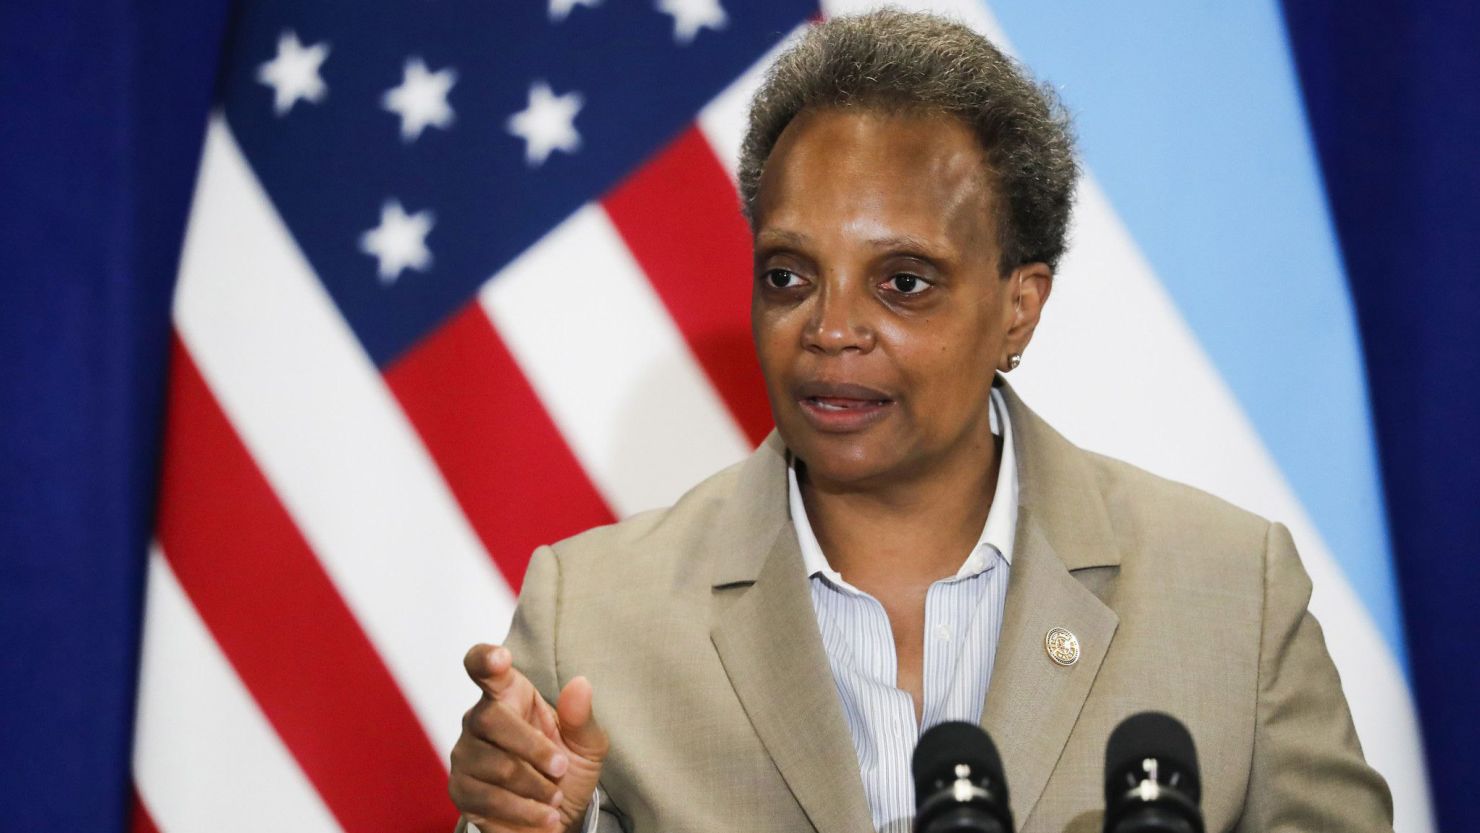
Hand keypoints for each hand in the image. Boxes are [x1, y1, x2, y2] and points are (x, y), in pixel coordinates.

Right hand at [449, 644, 608, 831]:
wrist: (554, 819)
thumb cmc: (565, 772)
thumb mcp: (586, 745)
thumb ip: (581, 717)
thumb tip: (580, 684)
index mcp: (510, 695)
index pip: (484, 667)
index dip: (486, 659)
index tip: (500, 659)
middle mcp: (479, 719)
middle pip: (492, 719)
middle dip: (533, 748)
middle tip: (560, 768)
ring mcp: (466, 754)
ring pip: (496, 764)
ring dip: (536, 786)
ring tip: (555, 796)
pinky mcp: (461, 790)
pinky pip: (489, 798)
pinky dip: (525, 810)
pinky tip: (544, 815)